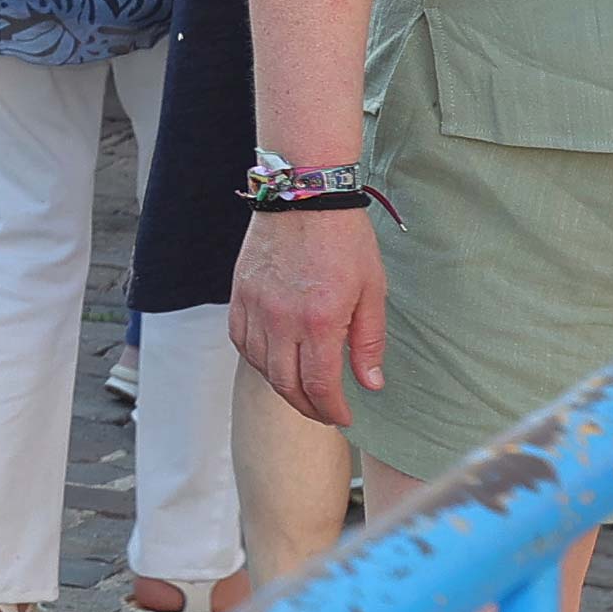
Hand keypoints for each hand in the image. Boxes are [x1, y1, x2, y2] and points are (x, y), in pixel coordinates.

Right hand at [229, 208, 386, 429]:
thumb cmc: (345, 239)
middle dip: (308, 407)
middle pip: (286, 384)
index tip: (344, 416)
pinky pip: (240, 339)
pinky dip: (255, 358)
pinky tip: (272, 359)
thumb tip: (370, 383)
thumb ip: (369, 342)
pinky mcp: (240, 292)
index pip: (319, 386)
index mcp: (319, 321)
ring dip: (281, 385)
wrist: (304, 194)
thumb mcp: (372, 291)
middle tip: (324, 411)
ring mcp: (256, 306)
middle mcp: (281, 319)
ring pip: (260, 365)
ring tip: (301, 389)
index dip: (331, 410)